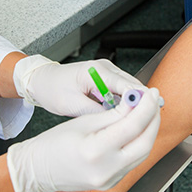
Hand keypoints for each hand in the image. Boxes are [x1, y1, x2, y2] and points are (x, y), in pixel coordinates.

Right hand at [6, 89, 160, 191]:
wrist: (39, 170)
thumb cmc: (54, 144)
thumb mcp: (83, 121)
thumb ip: (113, 113)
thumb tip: (135, 103)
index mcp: (95, 151)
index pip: (132, 126)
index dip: (146, 107)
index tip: (150, 93)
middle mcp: (106, 170)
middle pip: (145, 143)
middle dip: (153, 118)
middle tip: (152, 100)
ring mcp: (110, 180)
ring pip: (143, 153)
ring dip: (149, 130)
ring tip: (147, 112)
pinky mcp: (112, 183)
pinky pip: (134, 161)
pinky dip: (139, 142)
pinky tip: (138, 129)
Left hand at [14, 56, 146, 116]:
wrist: (42, 81)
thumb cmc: (52, 89)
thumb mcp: (71, 105)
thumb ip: (94, 112)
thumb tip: (114, 121)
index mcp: (97, 71)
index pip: (125, 84)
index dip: (139, 99)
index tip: (150, 111)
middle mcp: (105, 68)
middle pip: (132, 86)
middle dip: (141, 103)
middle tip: (148, 122)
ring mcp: (107, 73)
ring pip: (129, 90)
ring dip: (133, 105)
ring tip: (138, 122)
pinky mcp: (106, 80)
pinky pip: (121, 93)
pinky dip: (126, 104)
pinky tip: (127, 117)